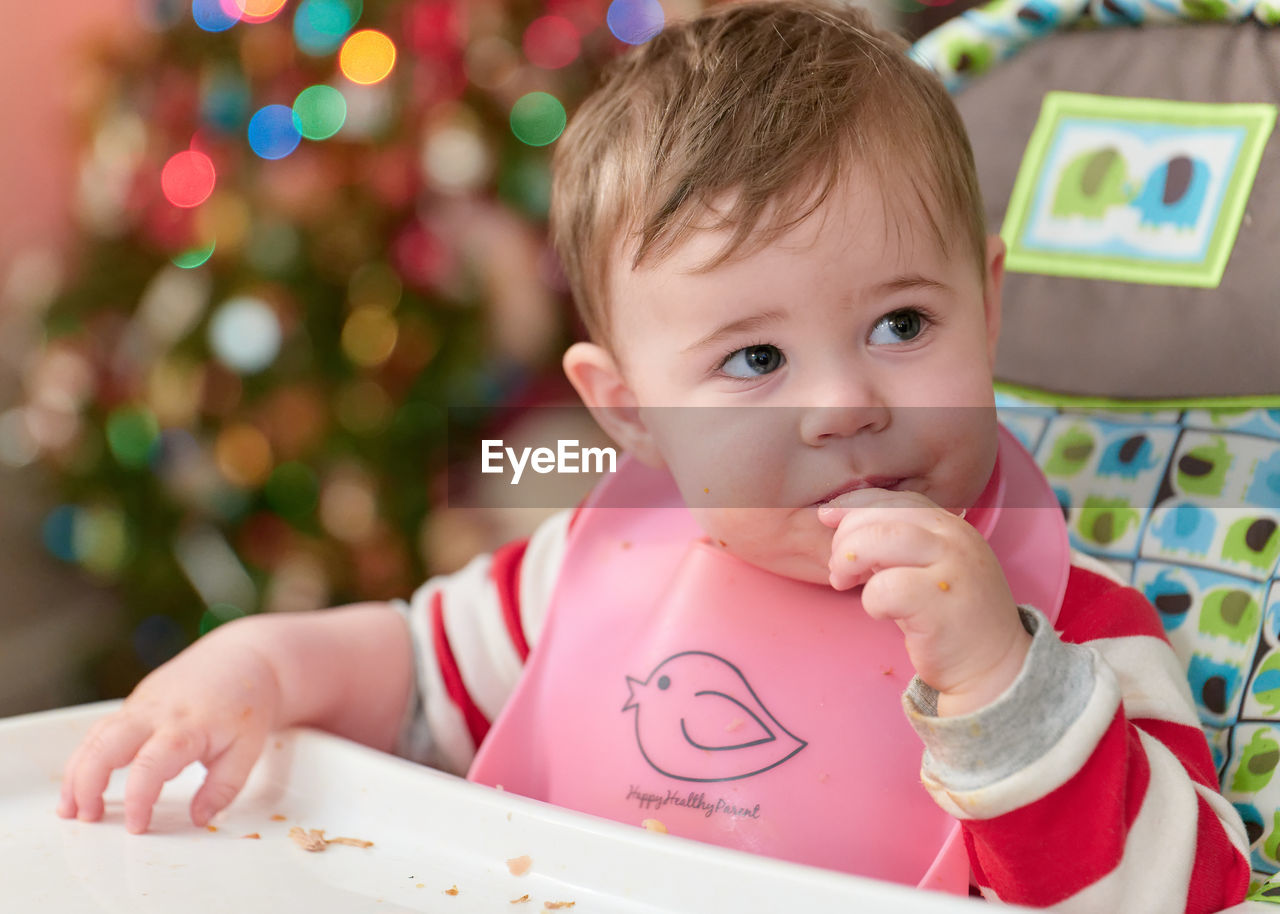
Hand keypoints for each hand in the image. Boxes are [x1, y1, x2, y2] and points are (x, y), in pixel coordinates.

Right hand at [57, 621, 281, 833]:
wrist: (244, 658)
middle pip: (108, 744)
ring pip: (97, 735)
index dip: (138, 798)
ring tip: (70, 809)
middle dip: (88, 783)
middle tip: (87, 818)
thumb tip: (199, 819)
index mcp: (188, 726)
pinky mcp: (135, 703)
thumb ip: (224, 788)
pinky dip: (84, 755)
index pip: (152, 764)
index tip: (136, 826)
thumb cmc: (247, 704)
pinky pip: (101, 729)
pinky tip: (80, 782)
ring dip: (76, 772)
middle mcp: (158, 713)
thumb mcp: (247, 749)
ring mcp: (142, 705)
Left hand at [818, 488, 1030, 715]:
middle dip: (846, 536)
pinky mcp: (941, 606)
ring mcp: (952, 569)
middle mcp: (955, 540)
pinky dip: (870, 601)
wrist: (994, 666)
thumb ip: (897, 543)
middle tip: (838, 567)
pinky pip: (884, 589)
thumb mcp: (930, 566)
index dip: (854, 503)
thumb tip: (839, 522)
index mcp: (951, 526)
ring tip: (845, 583)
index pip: (896, 499)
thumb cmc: (950, 617)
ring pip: (878, 541)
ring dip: (849, 560)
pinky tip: (882, 613)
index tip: (826, 516)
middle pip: (882, 514)